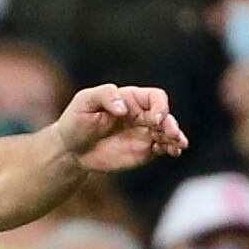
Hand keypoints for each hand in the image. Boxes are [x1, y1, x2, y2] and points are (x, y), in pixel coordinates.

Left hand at [54, 84, 186, 172]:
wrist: (70, 149)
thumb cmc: (75, 121)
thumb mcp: (84, 101)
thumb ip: (105, 95)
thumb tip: (124, 108)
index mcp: (130, 99)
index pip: (155, 97)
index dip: (160, 106)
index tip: (155, 118)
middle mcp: (142, 114)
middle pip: (166, 115)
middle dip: (171, 124)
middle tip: (170, 134)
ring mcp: (144, 133)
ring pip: (169, 132)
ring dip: (176, 137)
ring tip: (179, 145)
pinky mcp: (144, 150)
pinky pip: (163, 148)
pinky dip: (172, 149)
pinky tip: (174, 152)